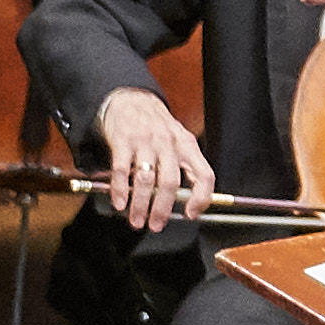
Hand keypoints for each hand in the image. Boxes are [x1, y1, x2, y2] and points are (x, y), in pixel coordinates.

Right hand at [95, 89, 212, 232]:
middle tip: (156, 225)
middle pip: (171, 183)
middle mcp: (169, 143)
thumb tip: (187, 203)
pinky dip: (121, 190)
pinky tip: (120, 202)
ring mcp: (146, 141)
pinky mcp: (123, 140)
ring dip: (141, 205)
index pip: (204, 174)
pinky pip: (123, 171)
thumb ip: (183, 167)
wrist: (130, 98)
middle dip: (162, 209)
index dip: (201, 198)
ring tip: (137, 220)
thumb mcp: (177, 141)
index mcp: (187, 146)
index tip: (191, 214)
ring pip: (146, 180)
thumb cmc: (156, 125)